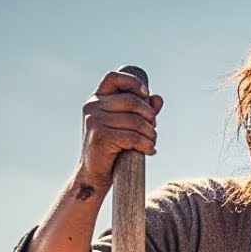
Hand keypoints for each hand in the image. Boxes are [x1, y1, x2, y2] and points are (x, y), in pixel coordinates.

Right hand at [77, 71, 163, 191]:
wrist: (94, 174)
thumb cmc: (113, 148)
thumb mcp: (127, 126)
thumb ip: (142, 111)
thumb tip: (158, 98)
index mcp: (97, 99)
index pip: (113, 77)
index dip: (133, 82)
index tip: (146, 96)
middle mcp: (92, 106)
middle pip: (132, 101)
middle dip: (150, 116)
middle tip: (153, 129)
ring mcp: (94, 120)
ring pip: (136, 121)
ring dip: (151, 134)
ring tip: (151, 143)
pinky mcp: (100, 136)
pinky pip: (133, 136)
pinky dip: (146, 145)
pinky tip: (149, 151)